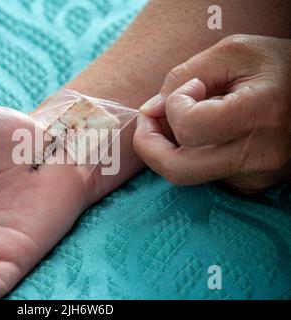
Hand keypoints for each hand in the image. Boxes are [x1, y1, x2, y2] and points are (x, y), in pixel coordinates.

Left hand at [133, 35, 290, 192]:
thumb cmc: (279, 68)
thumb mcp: (234, 53)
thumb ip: (184, 75)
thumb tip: (153, 110)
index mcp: (258, 115)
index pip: (189, 127)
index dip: (174, 105)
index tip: (192, 87)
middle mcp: (258, 156)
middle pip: (177, 170)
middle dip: (148, 145)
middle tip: (150, 120)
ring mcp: (256, 176)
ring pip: (187, 174)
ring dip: (172, 147)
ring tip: (190, 116)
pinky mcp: (252, 185)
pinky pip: (205, 176)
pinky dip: (193, 154)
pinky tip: (210, 133)